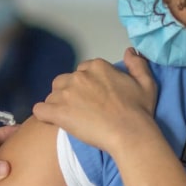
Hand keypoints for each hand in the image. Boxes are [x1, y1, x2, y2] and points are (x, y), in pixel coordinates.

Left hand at [33, 48, 158, 153]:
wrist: (130, 133)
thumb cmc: (139, 111)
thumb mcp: (146, 83)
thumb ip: (137, 64)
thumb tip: (129, 51)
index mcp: (97, 66)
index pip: (82, 71)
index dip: (86, 85)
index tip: (93, 98)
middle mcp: (79, 76)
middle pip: (64, 82)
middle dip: (69, 93)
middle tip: (81, 110)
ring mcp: (66, 93)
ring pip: (52, 96)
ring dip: (58, 105)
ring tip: (71, 119)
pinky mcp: (57, 111)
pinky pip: (40, 109)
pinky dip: (44, 115)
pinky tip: (53, 121)